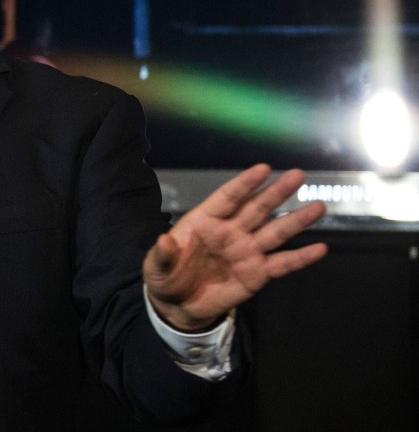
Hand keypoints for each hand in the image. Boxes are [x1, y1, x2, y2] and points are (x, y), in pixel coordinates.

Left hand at [143, 164, 327, 331]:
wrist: (177, 306)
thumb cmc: (165, 277)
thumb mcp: (155, 267)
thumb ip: (162, 255)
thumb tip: (164, 240)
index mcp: (205, 221)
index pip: (228, 198)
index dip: (245, 184)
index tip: (263, 168)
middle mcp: (230, 231)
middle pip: (257, 208)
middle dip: (277, 192)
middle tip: (298, 174)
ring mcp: (246, 251)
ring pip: (275, 231)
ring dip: (296, 219)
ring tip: (318, 206)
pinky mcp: (257, 274)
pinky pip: (282, 264)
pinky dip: (301, 258)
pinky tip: (319, 249)